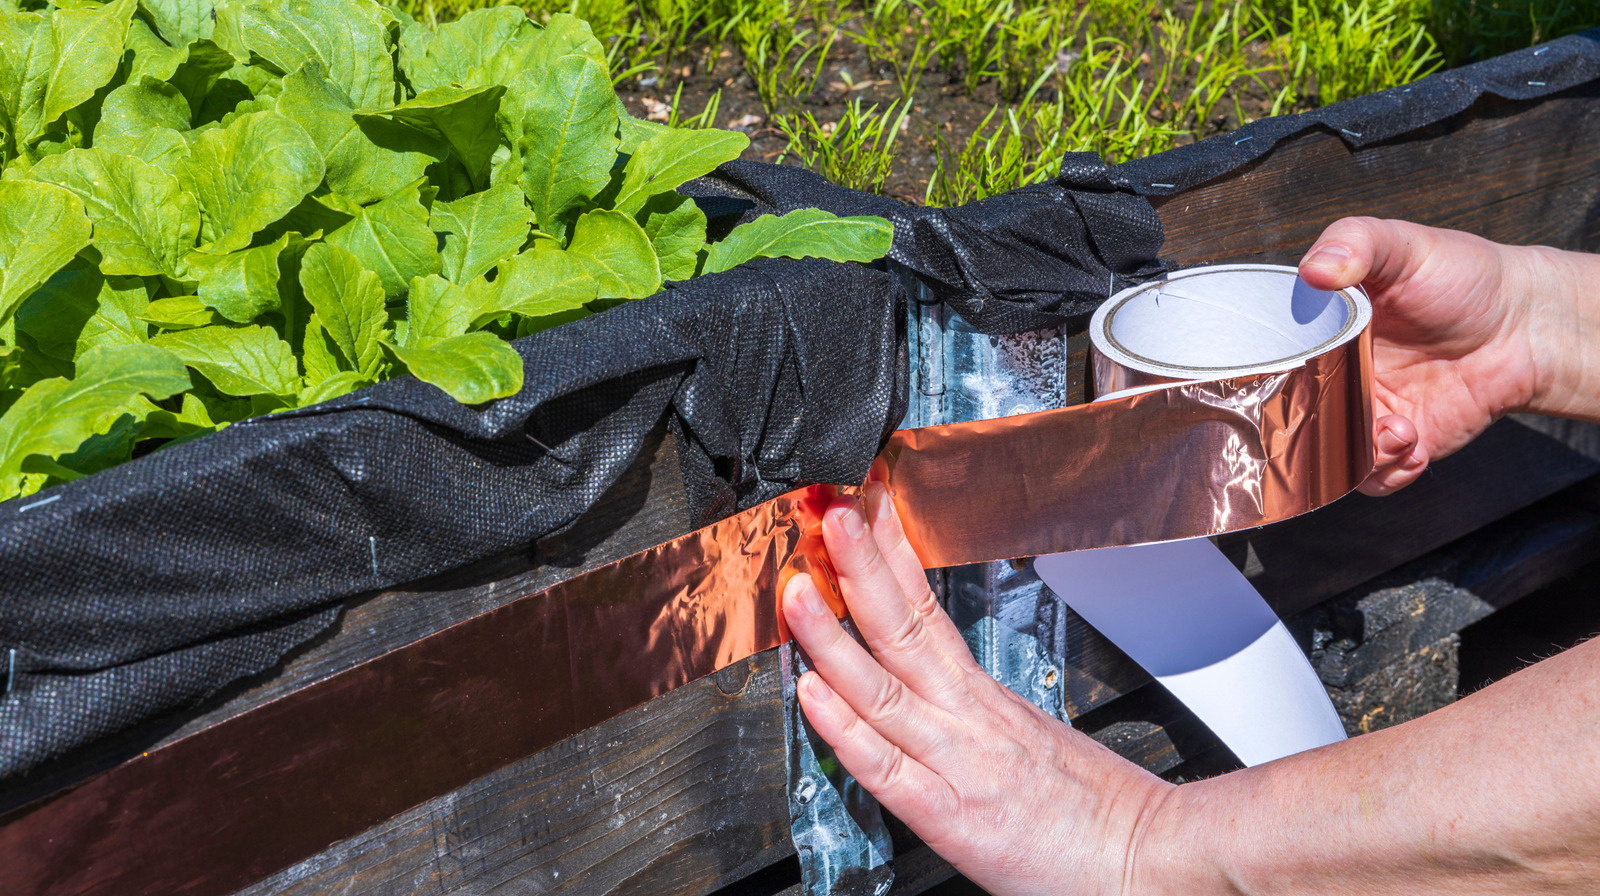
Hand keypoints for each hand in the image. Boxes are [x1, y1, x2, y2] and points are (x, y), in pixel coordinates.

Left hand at [781, 483, 1179, 895]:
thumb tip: (935, 687)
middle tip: (827, 511)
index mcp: (984, 696)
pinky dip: (846, 730)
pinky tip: (813, 693)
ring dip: (833, 634)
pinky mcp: (954, 818)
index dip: (886, 556)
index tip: (860, 509)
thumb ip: (977, 711)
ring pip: (883, 687)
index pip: (925, 607)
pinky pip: (889, 768)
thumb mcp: (1035, 737)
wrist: (1154, 857)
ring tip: (798, 589)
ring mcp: (960, 763)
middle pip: (903, 626)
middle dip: (858, 565)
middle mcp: (969, 717)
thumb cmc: (1099, 810)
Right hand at [1297, 217, 1574, 494]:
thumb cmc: (1463, 276)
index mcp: (1322, 332)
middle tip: (1339, 412)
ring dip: (1351, 456)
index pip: (1271, 362)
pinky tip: (1412, 446)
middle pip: (1289, 417)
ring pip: (1326, 454)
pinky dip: (1387, 474)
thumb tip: (1314, 270)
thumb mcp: (1402, 245)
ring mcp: (1366, 411)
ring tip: (1395, 432)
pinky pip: (1374, 477)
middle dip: (1305, 429)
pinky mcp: (1401, 442)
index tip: (1287, 381)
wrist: (1525, 323)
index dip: (1268, 378)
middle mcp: (1336, 376)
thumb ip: (1353, 243)